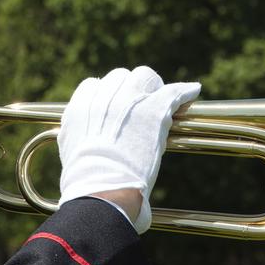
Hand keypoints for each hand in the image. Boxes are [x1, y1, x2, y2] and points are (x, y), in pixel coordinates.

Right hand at [58, 66, 200, 233]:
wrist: (102, 188)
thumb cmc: (86, 181)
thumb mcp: (71, 151)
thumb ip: (78, 137)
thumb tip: (83, 144)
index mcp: (79, 107)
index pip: (93, 85)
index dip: (105, 95)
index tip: (114, 107)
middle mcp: (102, 97)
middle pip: (119, 76)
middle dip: (129, 88)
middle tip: (139, 103)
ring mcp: (129, 101)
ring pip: (144, 76)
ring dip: (152, 86)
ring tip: (161, 98)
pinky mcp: (154, 109)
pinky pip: (173, 91)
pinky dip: (184, 92)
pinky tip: (192, 91)